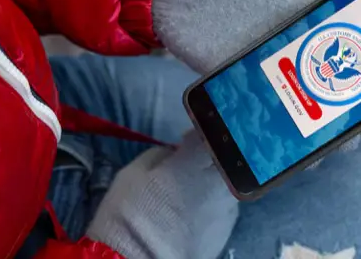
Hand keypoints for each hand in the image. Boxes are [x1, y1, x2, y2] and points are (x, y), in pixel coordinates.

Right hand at [86, 133, 236, 258]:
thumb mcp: (135, 173)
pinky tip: (196, 212)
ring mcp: (228, 207)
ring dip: (216, 181)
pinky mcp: (228, 231)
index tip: (193, 132)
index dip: (204, 128)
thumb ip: (163, 155)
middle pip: (227, 158)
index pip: (212, 132)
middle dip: (214, 155)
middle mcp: (220, 180)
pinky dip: (214, 205)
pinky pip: (225, 207)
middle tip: (195, 160)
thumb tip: (176, 154)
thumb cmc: (131, 214)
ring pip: (228, 183)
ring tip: (194, 190)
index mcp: (197, 161)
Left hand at [152, 0, 360, 154]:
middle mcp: (284, 40)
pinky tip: (296, 144)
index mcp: (297, 9)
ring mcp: (260, 62)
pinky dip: (280, 122)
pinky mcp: (232, 78)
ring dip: (323, 116)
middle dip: (354, 95)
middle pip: (329, 71)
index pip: (345, 31)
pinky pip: (262, 103)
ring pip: (301, 92)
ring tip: (344, 142)